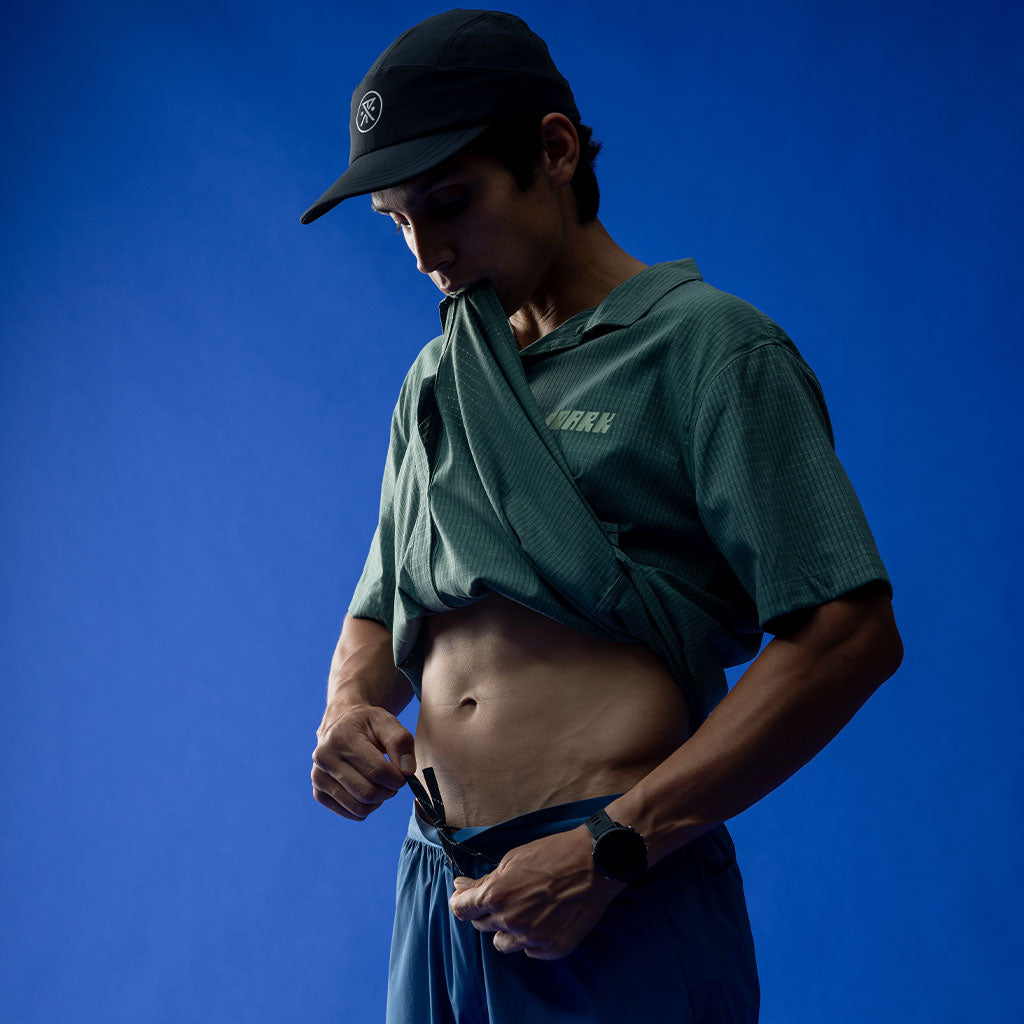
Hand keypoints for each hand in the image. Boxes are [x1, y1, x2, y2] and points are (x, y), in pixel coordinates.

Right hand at [311, 703, 415, 819]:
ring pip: (359, 808)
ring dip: (379, 800)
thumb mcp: (386, 721)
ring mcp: (318, 778)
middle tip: (393, 779)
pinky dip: (367, 807)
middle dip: (389, 790)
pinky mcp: (319, 793)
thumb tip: (407, 771)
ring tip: (381, 783)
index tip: (403, 772)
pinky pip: (352, 814)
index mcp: (341, 738)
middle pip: (367, 793)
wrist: (340, 725)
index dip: (398, 777)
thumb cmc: (367, 724)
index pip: (377, 771)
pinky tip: (368, 788)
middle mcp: (324, 759)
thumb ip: (401, 742)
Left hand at [448, 825, 625, 959]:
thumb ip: (484, 879)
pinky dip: (532, 938)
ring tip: (528, 908)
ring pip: (503, 944)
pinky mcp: (553, 949)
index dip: (462, 902)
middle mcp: (511, 921)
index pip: (461, 910)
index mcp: (496, 896)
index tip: (466, 898)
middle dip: (489, 911)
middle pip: (481, 926)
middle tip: (509, 894)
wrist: (595, 863)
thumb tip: (459, 887)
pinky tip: (545, 918)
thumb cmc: (553, 854)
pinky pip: (530, 951)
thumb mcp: (513, 859)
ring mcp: (532, 939)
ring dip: (508, 929)